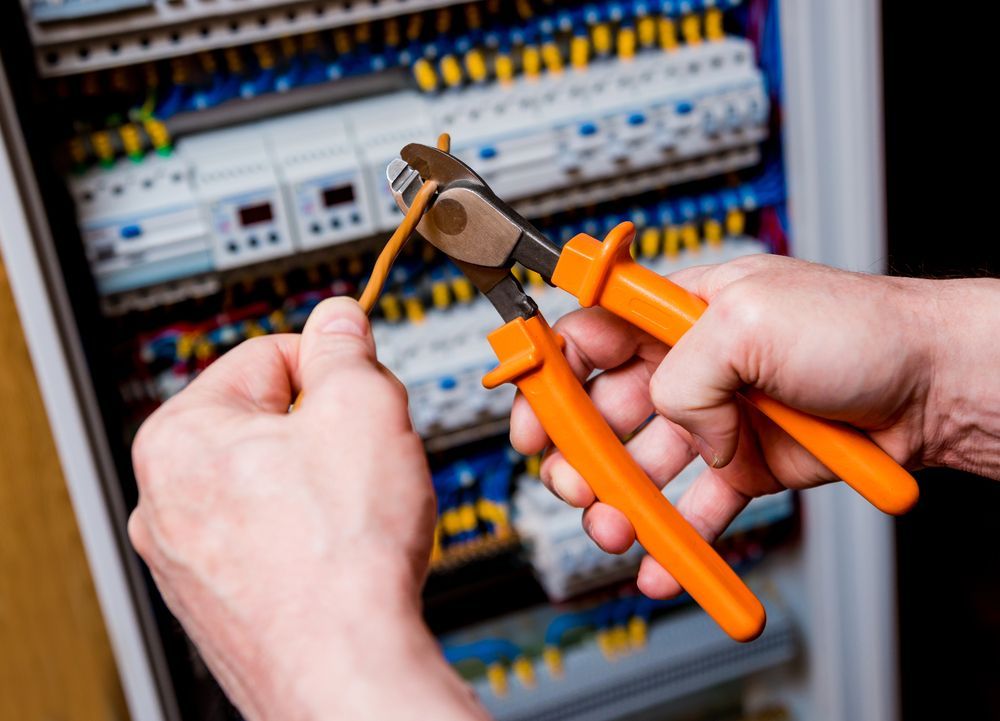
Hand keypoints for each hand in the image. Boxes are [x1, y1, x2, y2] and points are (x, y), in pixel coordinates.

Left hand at [129, 298, 485, 720]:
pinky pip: (268, 538)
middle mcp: (164, 497)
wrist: (346, 668)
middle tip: (370, 453)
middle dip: (326, 427)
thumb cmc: (344, 552)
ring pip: (270, 483)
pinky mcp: (217, 601)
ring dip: (320, 482)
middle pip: (266, 421)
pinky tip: (343, 553)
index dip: (333, 364)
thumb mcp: (363, 408)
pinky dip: (308, 535)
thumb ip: (346, 349)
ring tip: (360, 511)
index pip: (267, 355)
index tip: (365, 382)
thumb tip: (338, 320)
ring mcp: (186, 557)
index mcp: (181, 435)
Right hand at [510, 254, 999, 598]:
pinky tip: (660, 563)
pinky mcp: (743, 467)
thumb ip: (686, 374)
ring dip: (618, 501)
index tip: (529, 408)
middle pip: (604, 410)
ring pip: (642, 466)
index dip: (551, 371)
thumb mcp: (754, 319)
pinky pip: (695, 507)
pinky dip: (675, 538)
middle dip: (576, 448)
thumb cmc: (860, 328)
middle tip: (569, 479)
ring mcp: (714, 420)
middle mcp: (689, 365)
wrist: (931, 389)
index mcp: (679, 312)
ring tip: (614, 527)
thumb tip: (678, 427)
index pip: (591, 336)